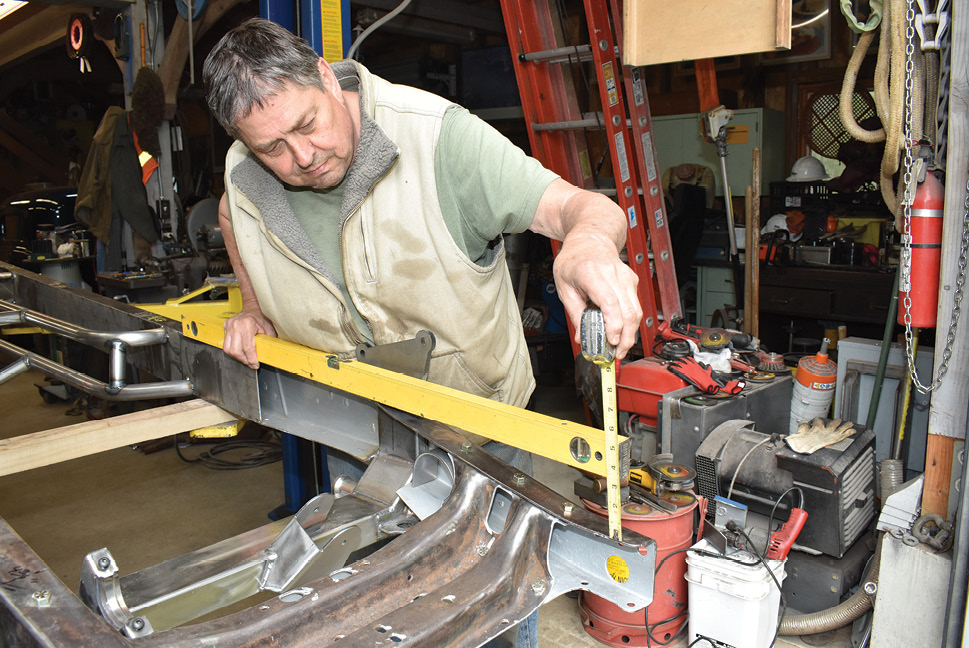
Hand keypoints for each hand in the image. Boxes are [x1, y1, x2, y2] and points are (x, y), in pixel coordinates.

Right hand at [223, 308, 276, 368]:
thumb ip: (267, 343)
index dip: (251, 359)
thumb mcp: (268, 330)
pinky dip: (232, 350)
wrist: (253, 308)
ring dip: (237, 357)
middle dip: (243, 360)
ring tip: (245, 359)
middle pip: (235, 350)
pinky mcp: (225, 327)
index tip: (255, 364)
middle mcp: (236, 325)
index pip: (247, 347)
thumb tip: (267, 356)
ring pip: (228, 349)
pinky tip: (240, 352)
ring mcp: (229, 325)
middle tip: (250, 363)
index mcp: (247, 324)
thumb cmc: (261, 318)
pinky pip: (226, 344)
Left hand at [553, 233, 641, 359]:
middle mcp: (613, 274)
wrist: (590, 239)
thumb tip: (581, 337)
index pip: (610, 303)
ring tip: (621, 348)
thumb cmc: (575, 259)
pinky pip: (636, 305)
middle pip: (628, 311)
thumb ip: (574, 313)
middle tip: (617, 353)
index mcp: (591, 273)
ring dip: (631, 333)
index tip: (611, 341)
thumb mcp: (564, 286)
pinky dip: (630, 322)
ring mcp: (626, 277)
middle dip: (626, 337)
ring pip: (637, 310)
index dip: (613, 325)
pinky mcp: (632, 281)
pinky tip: (621, 331)